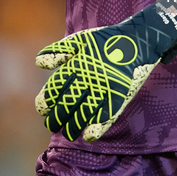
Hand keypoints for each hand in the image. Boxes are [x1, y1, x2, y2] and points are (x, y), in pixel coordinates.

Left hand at [35, 0, 176, 141]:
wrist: (137, 40)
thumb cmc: (106, 40)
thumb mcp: (81, 39)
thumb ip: (59, 50)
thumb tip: (38, 63)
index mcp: (77, 64)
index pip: (55, 87)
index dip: (46, 101)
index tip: (43, 110)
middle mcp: (89, 77)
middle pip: (67, 103)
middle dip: (56, 118)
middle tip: (51, 125)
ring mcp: (105, 88)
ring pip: (84, 113)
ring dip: (73, 127)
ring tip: (67, 134)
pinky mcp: (120, 95)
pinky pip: (106, 115)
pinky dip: (97, 128)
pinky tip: (88, 136)